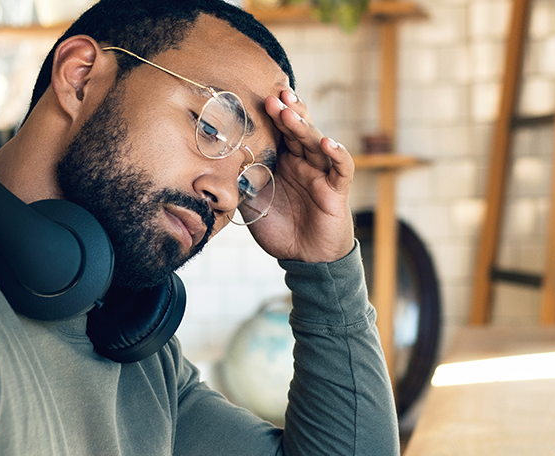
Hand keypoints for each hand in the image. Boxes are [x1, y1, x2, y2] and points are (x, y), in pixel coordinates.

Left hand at [246, 90, 355, 263]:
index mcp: (284, 161)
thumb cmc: (281, 229)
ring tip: (290, 112)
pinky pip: (341, 166)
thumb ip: (240, 182)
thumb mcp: (252, 203)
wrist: (306, 258)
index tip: (256, 98)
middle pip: (297, 129)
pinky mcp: (337, 188)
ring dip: (303, 126)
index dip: (271, 115)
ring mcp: (321, 172)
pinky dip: (337, 153)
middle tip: (272, 98)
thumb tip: (213, 166)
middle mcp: (304, 162)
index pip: (279, 131)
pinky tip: (327, 142)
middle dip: (286, 112)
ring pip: (316, 141)